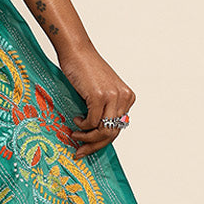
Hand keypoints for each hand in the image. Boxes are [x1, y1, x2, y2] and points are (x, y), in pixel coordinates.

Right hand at [56, 43, 135, 159]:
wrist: (76, 52)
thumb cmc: (85, 70)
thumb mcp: (100, 91)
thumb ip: (103, 109)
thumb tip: (95, 133)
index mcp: (127, 97)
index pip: (118, 128)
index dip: (102, 142)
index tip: (88, 148)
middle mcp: (124, 98)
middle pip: (113, 133)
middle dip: (94, 145)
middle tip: (80, 151)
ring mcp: (113, 97)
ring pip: (104, 131)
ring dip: (87, 137)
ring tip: (75, 134)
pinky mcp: (100, 96)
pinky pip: (92, 122)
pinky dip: (82, 125)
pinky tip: (76, 119)